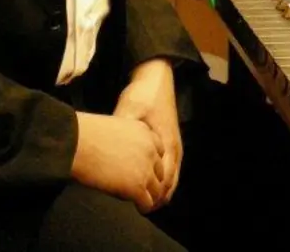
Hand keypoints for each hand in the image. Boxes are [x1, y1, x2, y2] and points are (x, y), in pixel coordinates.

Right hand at [71, 112, 165, 212]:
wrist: (75, 143)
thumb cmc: (83, 133)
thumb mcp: (113, 127)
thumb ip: (124, 139)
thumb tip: (120, 154)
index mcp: (144, 131)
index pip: (158, 151)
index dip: (149, 162)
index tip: (139, 170)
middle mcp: (150, 149)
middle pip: (159, 171)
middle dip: (150, 180)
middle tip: (139, 188)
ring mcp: (145, 169)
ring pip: (156, 189)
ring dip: (148, 195)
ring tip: (139, 201)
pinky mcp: (137, 187)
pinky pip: (147, 203)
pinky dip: (143, 207)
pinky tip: (136, 207)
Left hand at [114, 58, 181, 206]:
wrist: (156, 79)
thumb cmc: (142, 95)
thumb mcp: (129, 110)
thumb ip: (124, 131)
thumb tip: (114, 150)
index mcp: (165, 142)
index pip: (163, 179)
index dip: (152, 195)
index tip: (139, 206)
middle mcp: (174, 147)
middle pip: (170, 182)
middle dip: (157, 198)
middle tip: (142, 210)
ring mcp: (175, 144)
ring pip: (173, 177)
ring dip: (162, 191)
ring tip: (148, 205)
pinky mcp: (171, 141)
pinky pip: (172, 169)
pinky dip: (165, 181)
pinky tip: (153, 187)